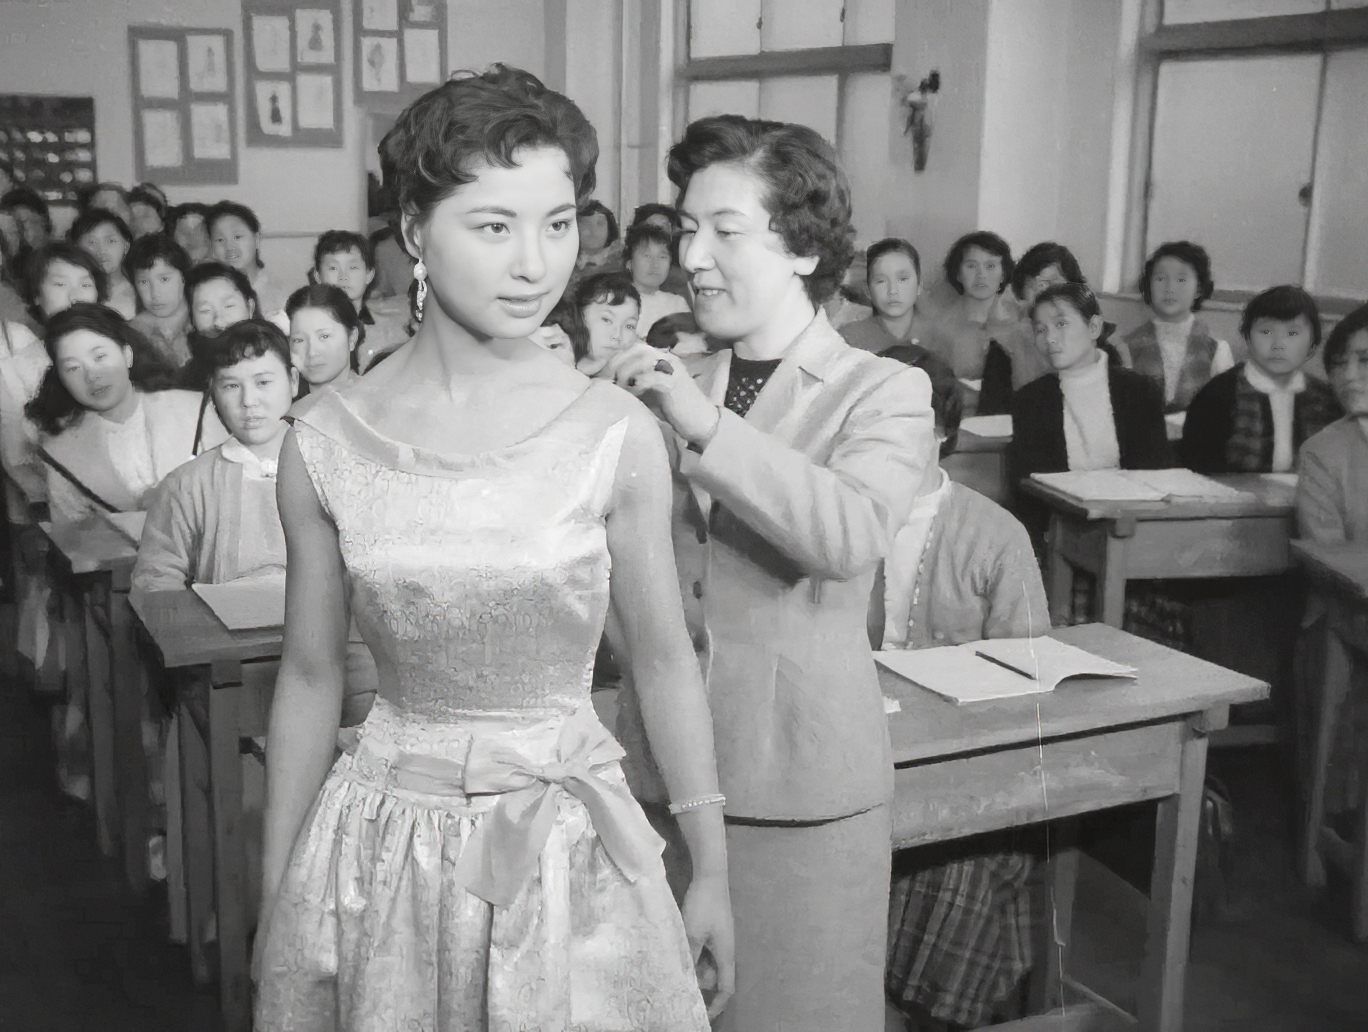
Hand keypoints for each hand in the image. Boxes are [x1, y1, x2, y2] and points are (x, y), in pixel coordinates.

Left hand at [605, 344, 719, 447]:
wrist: (701, 421)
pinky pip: (653, 376)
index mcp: (662, 359)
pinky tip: (633, 392)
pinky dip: (639, 382)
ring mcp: (673, 369)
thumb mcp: (650, 393)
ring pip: (644, 359)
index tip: (606, 373)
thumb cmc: (674, 408)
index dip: (617, 358)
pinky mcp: (676, 383)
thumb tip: (612, 384)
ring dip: (627, 372)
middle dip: (618, 362)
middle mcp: (668, 359)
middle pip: (637, 349)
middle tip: (610, 379)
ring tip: (621, 387)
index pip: (635, 348)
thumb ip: (634, 385)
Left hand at [680, 871, 733, 1020]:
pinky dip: (692, 953)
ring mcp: (718, 939)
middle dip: (698, 980)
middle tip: (677, 973)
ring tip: (675, 957)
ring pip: (706, 963)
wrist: (710, 876)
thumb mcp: (693, 934)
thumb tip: (684, 978)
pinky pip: (703, 950)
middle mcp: (725, 950)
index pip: (726, 988)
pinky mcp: (712, 930)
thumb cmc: (704, 905)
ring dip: (692, 965)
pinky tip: (679, 945)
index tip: (703, 1014)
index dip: (717, 1004)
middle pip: (713, 977)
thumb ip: (689, 957)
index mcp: (725, 954)